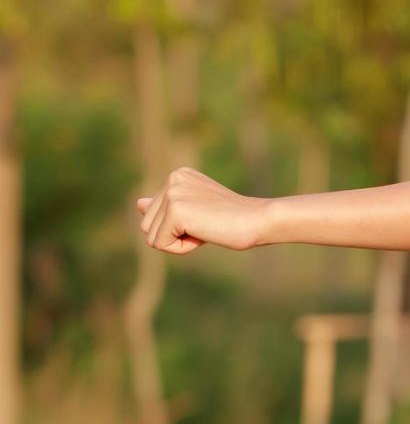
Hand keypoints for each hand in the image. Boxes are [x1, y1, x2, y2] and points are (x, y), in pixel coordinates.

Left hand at [135, 167, 266, 253]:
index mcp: (178, 175)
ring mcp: (173, 193)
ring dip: (178, 242)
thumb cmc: (232, 219)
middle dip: (174, 234)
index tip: (207, 217)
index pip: (153, 215)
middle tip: (207, 224)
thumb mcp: (195, 210)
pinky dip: (182, 248)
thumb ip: (165, 207)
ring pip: (151, 237)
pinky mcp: (176, 210)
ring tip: (206, 228)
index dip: (179, 226)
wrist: (257, 220)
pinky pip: (160, 244)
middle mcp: (173, 179)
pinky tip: (203, 235)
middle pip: (147, 225)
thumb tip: (138, 204)